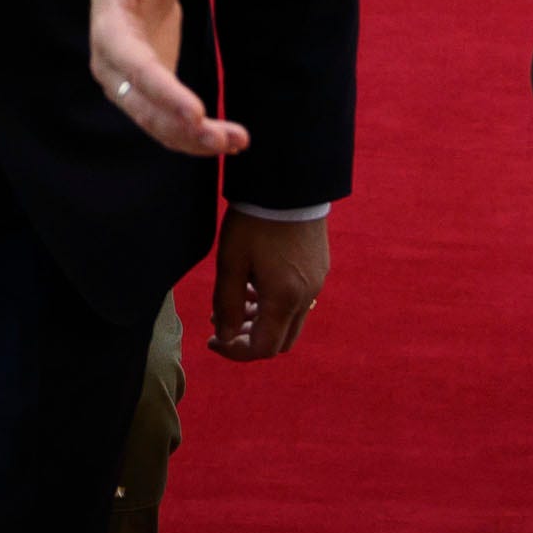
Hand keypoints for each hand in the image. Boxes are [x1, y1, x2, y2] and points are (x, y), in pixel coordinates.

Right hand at [90, 0, 245, 158]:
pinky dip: (196, 135)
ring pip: (158, 123)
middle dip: (181, 126)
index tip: (197, 112)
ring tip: (236, 142)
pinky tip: (231, 139)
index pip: (136, 67)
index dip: (164, 91)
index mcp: (110, 31)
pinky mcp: (148, 92)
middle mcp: (112, 65)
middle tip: (222, 137)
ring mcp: (128, 83)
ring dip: (194, 139)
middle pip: (144, 106)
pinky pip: (169, 122)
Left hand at [210, 209, 326, 361]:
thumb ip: (226, 304)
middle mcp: (306, 296)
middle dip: (250, 339)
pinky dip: (277, 304)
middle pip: (281, 341)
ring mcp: (317, 282)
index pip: (263, 349)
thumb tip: (224, 337)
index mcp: (284, 298)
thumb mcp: (231, 261)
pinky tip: (257, 282)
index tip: (212, 340)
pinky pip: (300, 301)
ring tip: (238, 300)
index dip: (235, 351)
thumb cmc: (255, 220)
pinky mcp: (319, 267)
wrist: (289, 182)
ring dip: (263, 321)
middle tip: (224, 323)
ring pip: (291, 322)